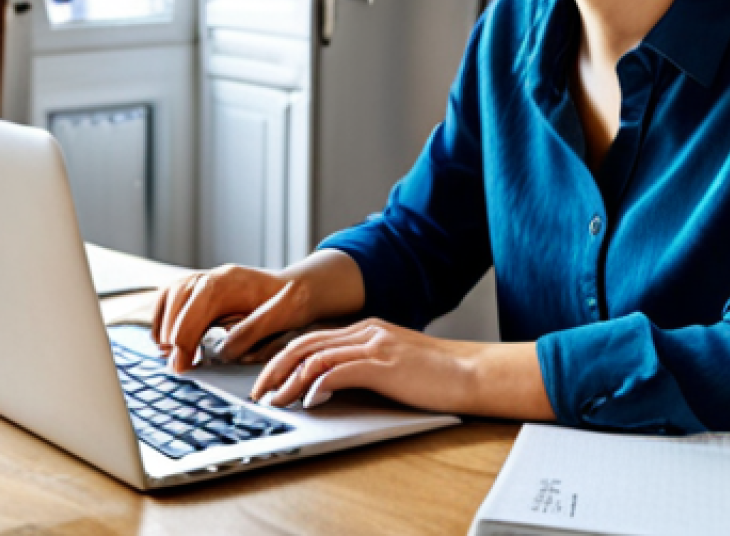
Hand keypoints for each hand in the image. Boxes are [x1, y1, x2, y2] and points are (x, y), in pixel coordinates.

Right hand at [151, 264, 314, 372]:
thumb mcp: (276, 319)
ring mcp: (207, 276)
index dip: (184, 340)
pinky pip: (171, 293)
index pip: (195, 308)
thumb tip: (220, 351)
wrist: (296, 287)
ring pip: (171, 293)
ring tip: (169, 352)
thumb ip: (248, 334)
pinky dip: (164, 315)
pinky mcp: (202, 283)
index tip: (181, 367)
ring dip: (164, 324)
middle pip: (177, 297)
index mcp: (230, 283)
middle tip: (176, 365)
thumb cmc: (289, 304)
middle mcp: (215, 275)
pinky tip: (168, 338)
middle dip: (171, 334)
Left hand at [249, 317, 475, 412]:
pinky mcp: (383, 363)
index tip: (267, 378)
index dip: (284, 356)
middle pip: (306, 343)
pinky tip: (308, 400)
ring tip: (275, 400)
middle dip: (275, 367)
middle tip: (258, 390)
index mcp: (366, 329)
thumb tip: (331, 385)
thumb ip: (364, 366)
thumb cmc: (436, 374)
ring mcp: (374, 344)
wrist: (471, 372)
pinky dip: (318, 384)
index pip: (313, 338)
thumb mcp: (393, 363)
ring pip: (316, 355)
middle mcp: (366, 331)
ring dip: (290, 380)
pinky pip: (339, 370)